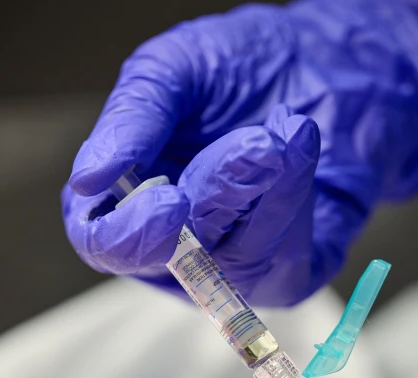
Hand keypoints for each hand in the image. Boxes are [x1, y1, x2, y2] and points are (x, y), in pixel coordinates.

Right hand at [62, 0, 417, 305]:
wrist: (329, 63)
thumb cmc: (243, 67)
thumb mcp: (177, 68)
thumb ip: (133, 116)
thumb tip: (89, 178)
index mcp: (130, 196)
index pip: (103, 243)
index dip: (128, 234)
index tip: (168, 199)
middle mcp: (176, 242)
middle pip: (174, 258)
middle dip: (218, 194)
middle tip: (256, 143)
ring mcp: (231, 265)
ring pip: (235, 263)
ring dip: (268, 189)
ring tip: (288, 129)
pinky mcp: (286, 273)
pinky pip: (285, 269)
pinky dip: (297, 202)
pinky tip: (302, 154)